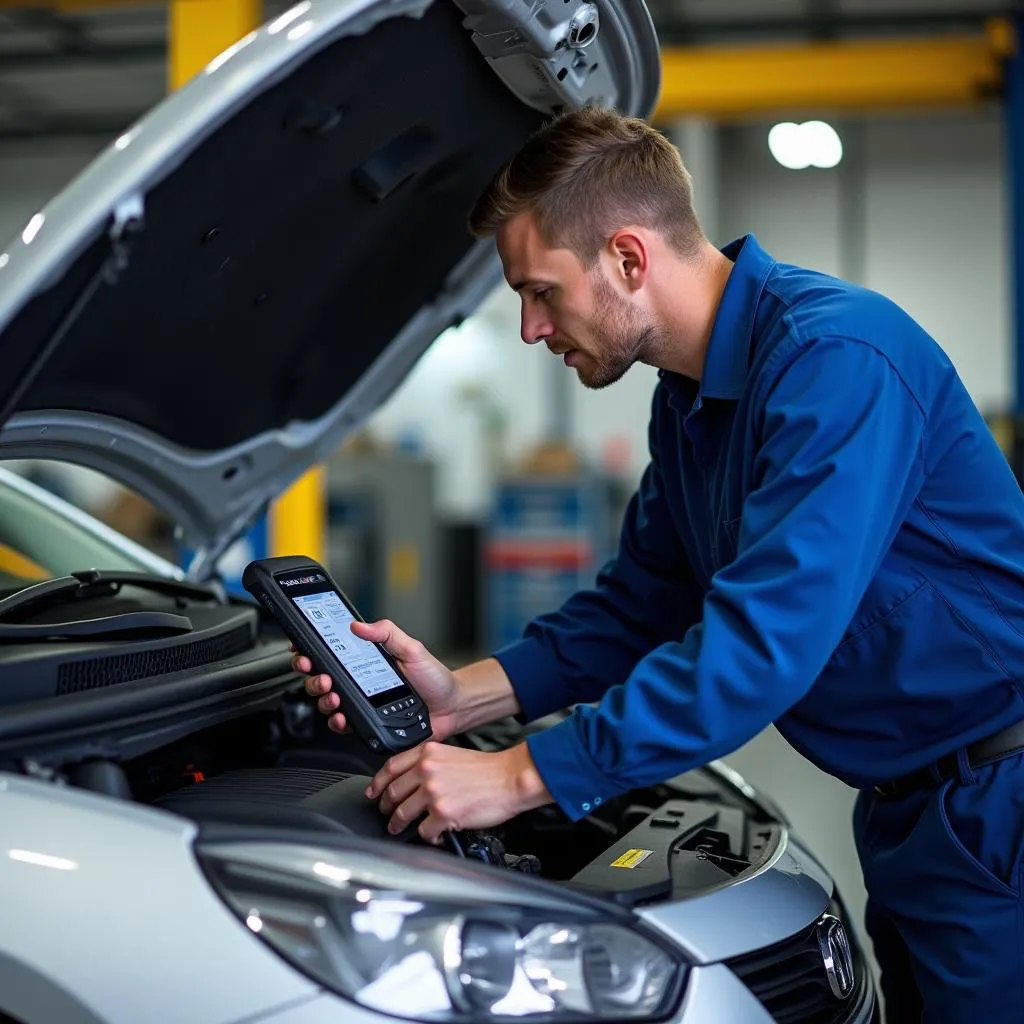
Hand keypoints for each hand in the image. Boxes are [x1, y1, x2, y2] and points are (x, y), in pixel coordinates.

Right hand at [293, 620, 461, 739]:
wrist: (452, 707)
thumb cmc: (434, 678)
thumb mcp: (411, 648)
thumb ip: (387, 633)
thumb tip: (358, 625)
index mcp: (366, 661)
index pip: (331, 654)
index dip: (311, 650)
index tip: (303, 647)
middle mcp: (359, 682)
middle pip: (321, 678)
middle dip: (312, 675)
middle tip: (320, 674)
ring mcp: (362, 704)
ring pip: (327, 701)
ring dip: (322, 697)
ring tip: (332, 694)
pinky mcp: (367, 724)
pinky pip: (343, 725)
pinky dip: (337, 721)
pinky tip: (342, 716)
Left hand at [367, 741, 552, 842]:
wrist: (510, 778)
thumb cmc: (487, 770)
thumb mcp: (451, 754)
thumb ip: (428, 764)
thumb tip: (410, 782)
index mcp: (428, 753)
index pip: (391, 767)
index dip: (378, 783)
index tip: (373, 793)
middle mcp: (427, 770)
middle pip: (393, 793)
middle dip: (387, 808)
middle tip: (388, 815)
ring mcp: (433, 792)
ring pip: (402, 814)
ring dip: (399, 825)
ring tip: (401, 829)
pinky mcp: (442, 813)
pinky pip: (423, 831)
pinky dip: (428, 836)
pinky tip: (435, 834)